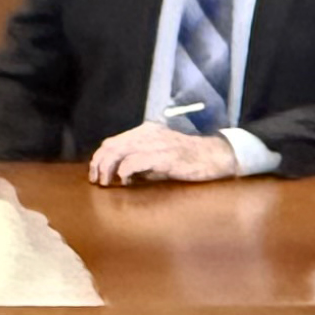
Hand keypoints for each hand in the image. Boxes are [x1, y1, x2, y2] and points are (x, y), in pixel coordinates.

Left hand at [89, 122, 239, 186]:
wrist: (217, 157)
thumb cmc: (190, 160)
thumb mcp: (162, 156)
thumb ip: (142, 160)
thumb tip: (119, 173)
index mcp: (147, 131)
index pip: (112, 141)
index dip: (99, 158)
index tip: (96, 174)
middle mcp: (149, 134)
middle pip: (111, 146)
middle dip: (99, 165)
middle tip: (98, 181)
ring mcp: (157, 144)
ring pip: (119, 153)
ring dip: (108, 169)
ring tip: (107, 183)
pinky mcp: (165, 156)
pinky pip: (135, 162)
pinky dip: (125, 172)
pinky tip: (125, 182)